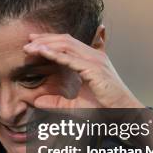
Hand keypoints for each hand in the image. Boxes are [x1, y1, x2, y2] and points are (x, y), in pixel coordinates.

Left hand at [23, 33, 142, 108]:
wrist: (124, 113)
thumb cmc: (103, 108)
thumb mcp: (74, 105)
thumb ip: (56, 102)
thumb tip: (37, 102)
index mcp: (92, 59)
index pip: (68, 43)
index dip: (50, 40)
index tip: (33, 40)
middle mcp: (94, 55)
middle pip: (65, 40)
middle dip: (45, 39)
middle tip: (28, 41)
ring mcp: (95, 60)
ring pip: (66, 46)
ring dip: (47, 45)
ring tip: (31, 47)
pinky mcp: (94, 69)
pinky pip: (71, 59)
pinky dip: (55, 54)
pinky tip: (42, 52)